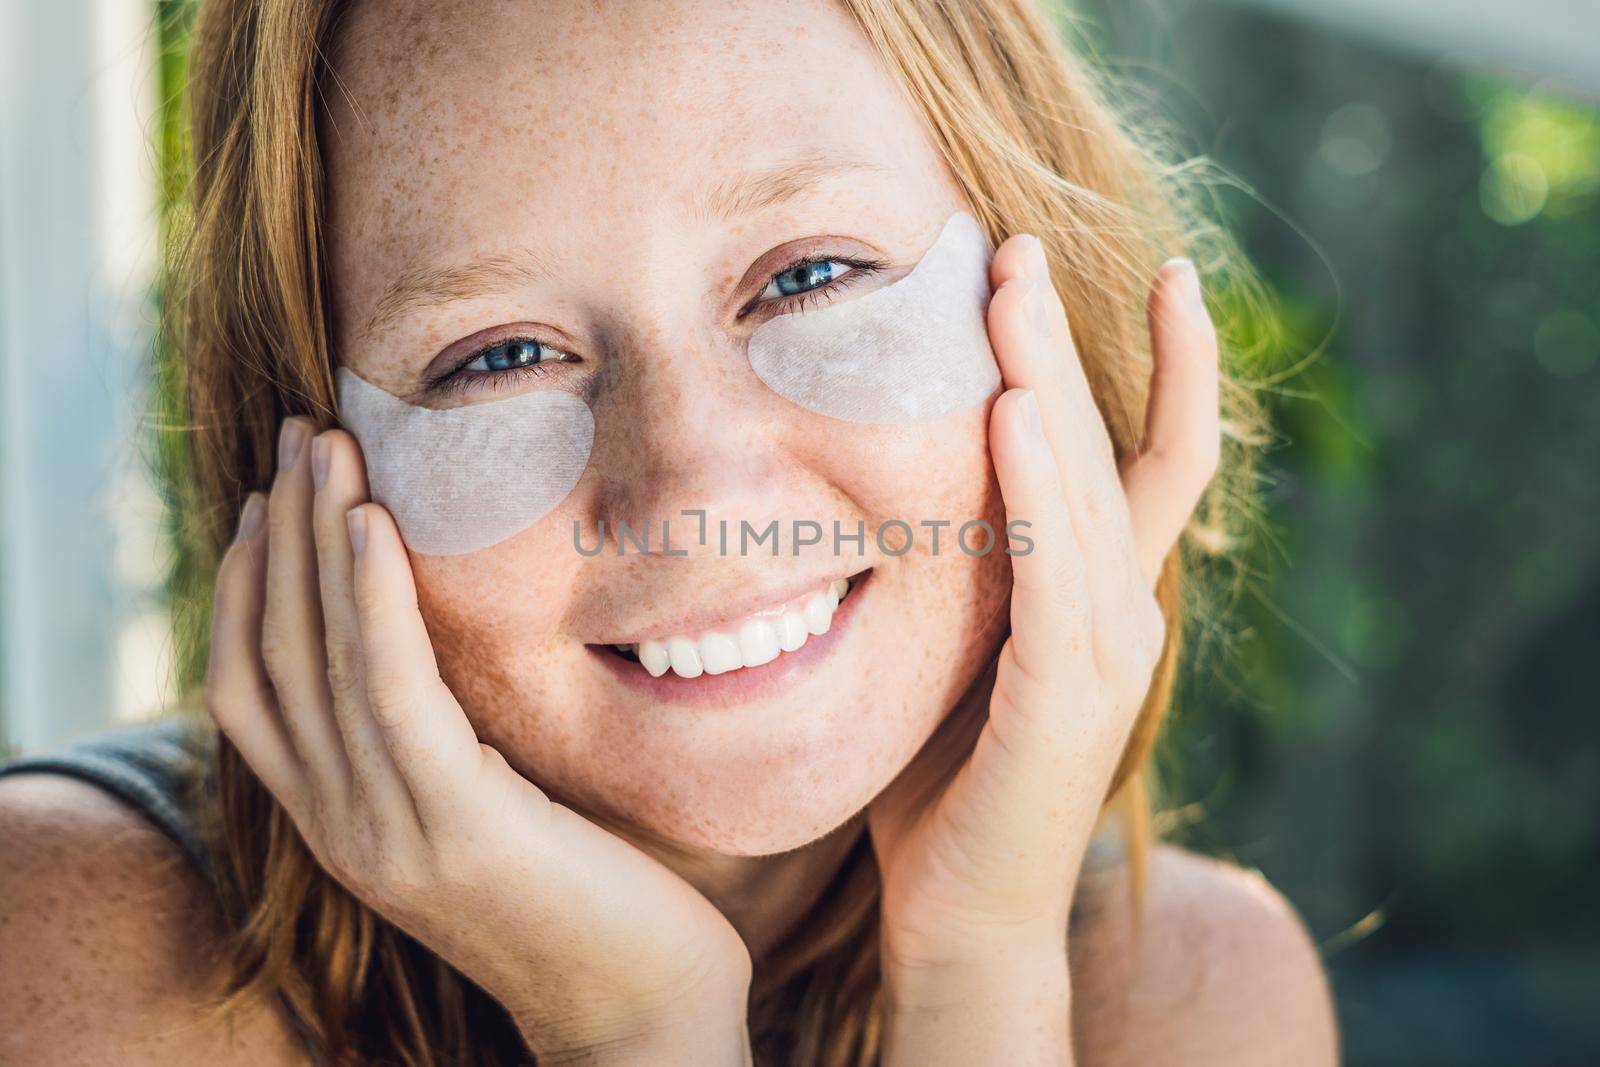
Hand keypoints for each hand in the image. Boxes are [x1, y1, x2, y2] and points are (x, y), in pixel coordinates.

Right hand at [205, 419, 753, 1063]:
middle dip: (278, 534)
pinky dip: (371, 602)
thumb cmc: (595, 897)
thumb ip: (452, 739)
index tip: (271, 496)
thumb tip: (456, 643)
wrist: (646, 1012)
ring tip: (325, 445)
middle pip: (272, 657)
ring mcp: (388, 836)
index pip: (251, 690)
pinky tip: (370, 525)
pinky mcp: (455, 830)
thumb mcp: (499, 806)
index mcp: (345, 823)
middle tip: (296, 434)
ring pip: (320, 661)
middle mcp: (343, 830)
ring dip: (315, 540)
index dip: (249, 586)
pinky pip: (392, 694)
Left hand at [868, 239, 1219, 988]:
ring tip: (1011, 290)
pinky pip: (1048, 569)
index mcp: (1107, 596)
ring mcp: (1107, 652)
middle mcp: (1126, 610)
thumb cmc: (950, 782)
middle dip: (1065, 341)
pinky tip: (1006, 412)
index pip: (1160, 459)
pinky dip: (1032, 488)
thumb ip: (978, 568)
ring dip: (1045, 381)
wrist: (962, 912)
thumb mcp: (966, 648)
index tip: (1167, 272)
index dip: (1176, 367)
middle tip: (1019, 247)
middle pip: (1110, 444)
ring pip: (1083, 487)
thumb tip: (926, 474)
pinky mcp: (1063, 696)